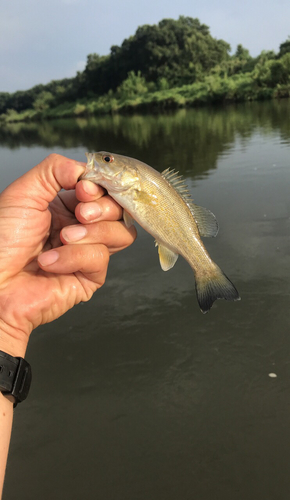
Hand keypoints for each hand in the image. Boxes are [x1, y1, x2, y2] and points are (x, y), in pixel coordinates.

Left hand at [0, 154, 135, 356]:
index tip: (83, 189)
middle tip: (79, 214)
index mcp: (67, 206)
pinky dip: (74, 257)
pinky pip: (100, 259)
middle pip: (119, 211)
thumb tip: (85, 170)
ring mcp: (88, 252)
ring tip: (62, 238)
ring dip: (92, 233)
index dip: (102, 187)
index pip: (104, 190)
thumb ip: (55, 169)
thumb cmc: (2, 240)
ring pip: (121, 234)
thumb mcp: (25, 192)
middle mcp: (82, 228)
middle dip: (102, 209)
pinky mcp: (90, 277)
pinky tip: (51, 262)